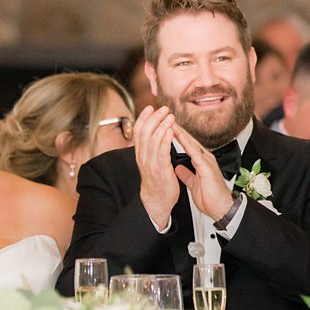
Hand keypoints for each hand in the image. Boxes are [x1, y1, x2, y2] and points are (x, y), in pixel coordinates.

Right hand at [133, 106, 180, 227]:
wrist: (157, 201)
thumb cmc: (157, 182)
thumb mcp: (150, 162)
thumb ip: (151, 148)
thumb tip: (154, 134)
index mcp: (141, 155)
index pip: (138, 132)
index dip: (143, 118)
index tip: (150, 107)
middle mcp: (143, 157)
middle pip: (144, 132)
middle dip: (154, 118)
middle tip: (163, 109)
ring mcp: (151, 163)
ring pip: (153, 140)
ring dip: (162, 126)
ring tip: (169, 116)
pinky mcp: (160, 170)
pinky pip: (162, 152)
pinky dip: (166, 139)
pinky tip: (171, 131)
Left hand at [171, 131, 236, 221]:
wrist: (221, 208)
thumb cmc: (210, 197)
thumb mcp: (193, 183)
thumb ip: (187, 174)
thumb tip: (178, 168)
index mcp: (200, 161)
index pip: (186, 145)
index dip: (175, 136)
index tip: (164, 128)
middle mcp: (204, 158)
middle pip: (188, 140)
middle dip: (177, 130)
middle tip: (165, 119)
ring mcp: (207, 161)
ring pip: (192, 144)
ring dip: (181, 134)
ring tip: (170, 124)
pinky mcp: (207, 167)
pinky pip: (196, 154)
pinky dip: (187, 146)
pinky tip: (181, 140)